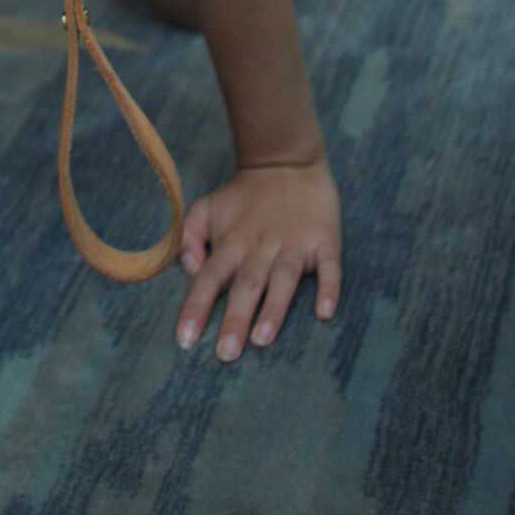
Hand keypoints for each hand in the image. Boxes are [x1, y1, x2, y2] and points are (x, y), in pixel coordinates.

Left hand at [172, 156, 341, 363]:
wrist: (287, 160)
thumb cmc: (244, 196)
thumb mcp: (207, 207)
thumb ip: (189, 237)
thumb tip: (189, 271)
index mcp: (232, 242)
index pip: (208, 278)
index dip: (195, 307)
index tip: (184, 340)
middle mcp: (261, 246)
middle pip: (246, 285)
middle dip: (235, 320)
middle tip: (225, 354)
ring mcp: (295, 244)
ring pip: (283, 280)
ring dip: (274, 309)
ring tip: (263, 339)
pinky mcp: (324, 240)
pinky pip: (329, 267)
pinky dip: (328, 288)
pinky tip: (325, 312)